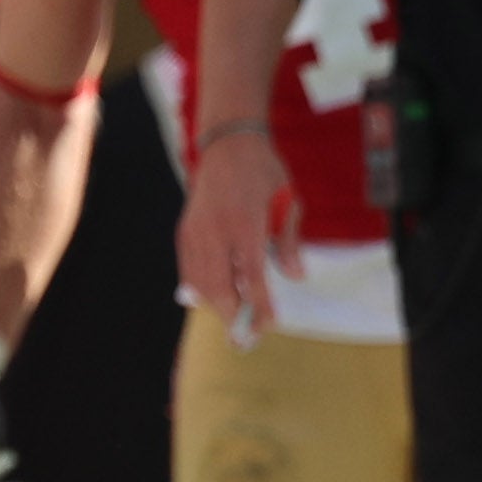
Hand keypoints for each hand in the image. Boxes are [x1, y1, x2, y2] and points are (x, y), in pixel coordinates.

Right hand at [178, 128, 302, 345]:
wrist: (227, 145)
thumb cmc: (263, 172)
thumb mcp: (286, 202)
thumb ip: (289, 241)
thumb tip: (296, 276)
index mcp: (244, 223)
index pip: (251, 276)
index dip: (260, 304)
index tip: (269, 324)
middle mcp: (215, 230)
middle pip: (219, 286)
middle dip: (233, 315)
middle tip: (246, 337)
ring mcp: (195, 232)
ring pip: (200, 282)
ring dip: (217, 305)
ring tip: (235, 317)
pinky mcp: (184, 232)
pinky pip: (189, 271)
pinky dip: (201, 289)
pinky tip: (216, 297)